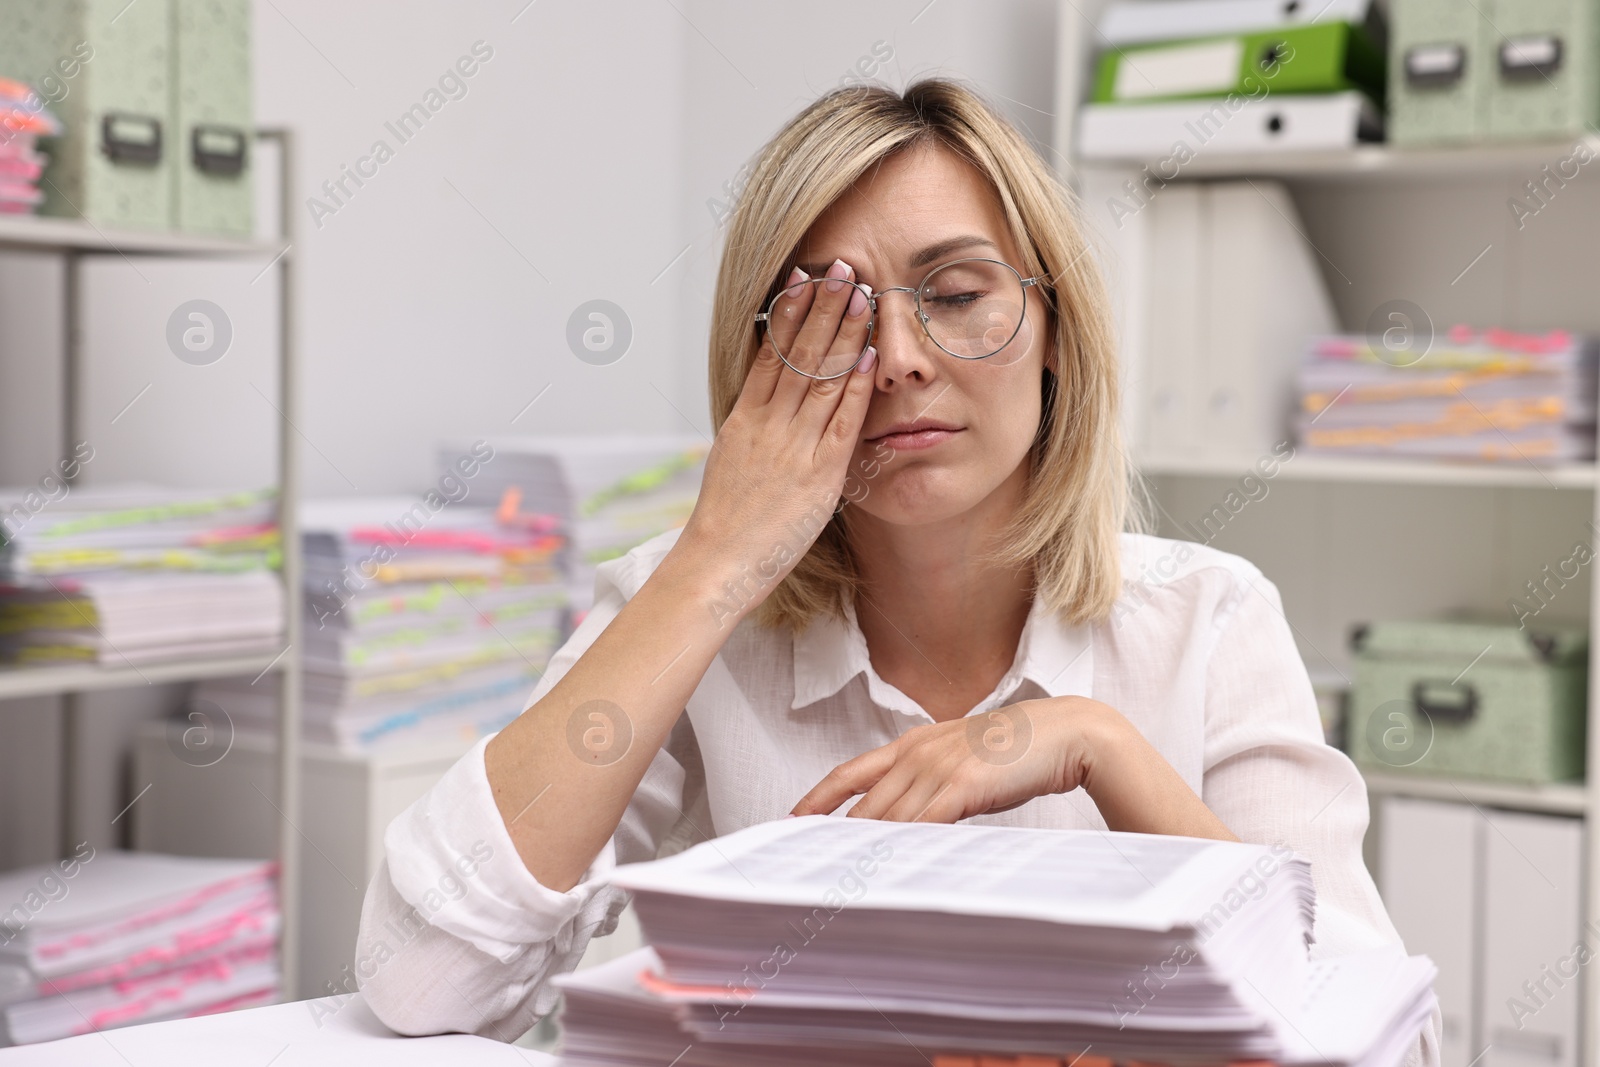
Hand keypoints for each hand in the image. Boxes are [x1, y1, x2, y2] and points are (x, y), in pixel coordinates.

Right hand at [668, 259, 876, 618]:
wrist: (716, 565)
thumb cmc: (724, 524)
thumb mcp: (731, 463)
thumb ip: (751, 430)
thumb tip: (763, 403)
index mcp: (744, 419)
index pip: (770, 352)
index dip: (789, 312)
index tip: (803, 277)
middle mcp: (768, 425)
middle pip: (797, 354)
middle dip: (821, 306)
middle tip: (840, 266)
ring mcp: (793, 447)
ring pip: (821, 378)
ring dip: (844, 334)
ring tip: (861, 294)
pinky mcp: (818, 474)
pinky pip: (841, 423)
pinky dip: (856, 388)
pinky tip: (869, 358)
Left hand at [791, 696, 1239, 840]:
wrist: (1067, 731)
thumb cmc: (1017, 751)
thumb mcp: (963, 760)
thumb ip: (932, 784)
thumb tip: (907, 820)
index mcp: (914, 744)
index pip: (850, 772)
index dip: (816, 798)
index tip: (791, 821)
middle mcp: (919, 752)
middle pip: (861, 802)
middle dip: (831, 834)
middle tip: (804, 863)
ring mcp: (940, 766)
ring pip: (887, 815)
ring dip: (860, 847)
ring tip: (835, 876)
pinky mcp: (964, 784)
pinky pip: (923, 821)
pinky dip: (900, 844)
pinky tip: (885, 866)